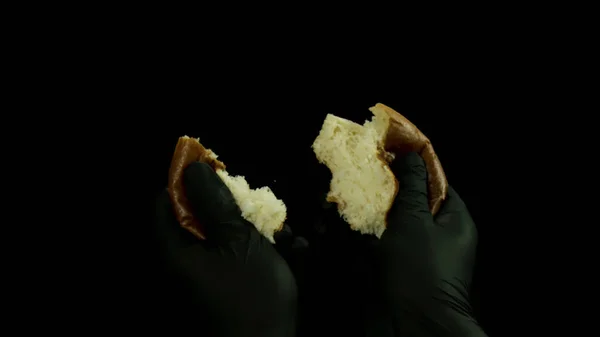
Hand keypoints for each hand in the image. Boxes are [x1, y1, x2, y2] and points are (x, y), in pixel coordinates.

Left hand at [153, 162, 296, 336]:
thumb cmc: (251, 296)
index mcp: (175, 252)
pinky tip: (287, 251)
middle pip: (194, 219)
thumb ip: (216, 203)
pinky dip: (255, 252)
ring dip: (251, 230)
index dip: (187, 182)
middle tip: (257, 206)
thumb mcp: (240, 241)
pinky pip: (233, 261)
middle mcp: (182, 266)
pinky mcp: (221, 291)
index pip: (165, 203)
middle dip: (229, 208)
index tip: (216, 171)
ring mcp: (202, 280)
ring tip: (283, 234)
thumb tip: (194, 169)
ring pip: (220, 239)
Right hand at [377, 152, 486, 336]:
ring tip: (363, 198)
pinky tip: (365, 229)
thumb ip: (411, 187)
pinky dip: (385, 233)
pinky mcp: (417, 268)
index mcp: (457, 218)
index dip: (415, 164)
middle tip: (372, 175)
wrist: (422, 323)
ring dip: (387, 211)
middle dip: (397, 188)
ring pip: (408, 222)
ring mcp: (434, 253)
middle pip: (422, 201)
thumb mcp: (414, 221)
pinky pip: (401, 242)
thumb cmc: (420, 270)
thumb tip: (410, 156)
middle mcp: (449, 234)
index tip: (391, 151)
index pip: (438, 180)